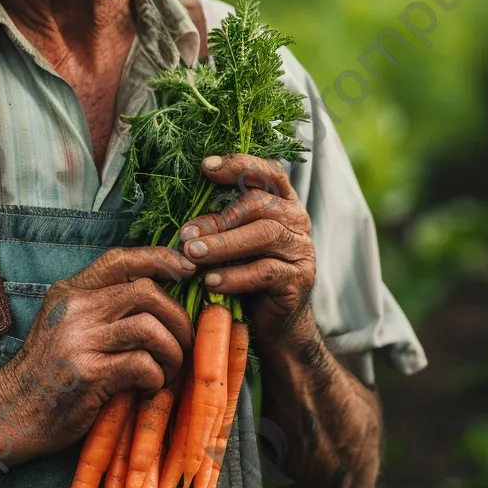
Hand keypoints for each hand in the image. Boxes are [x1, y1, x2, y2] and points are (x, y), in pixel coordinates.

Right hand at [0, 246, 194, 460]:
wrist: (10, 414)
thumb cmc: (46, 373)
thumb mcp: (64, 325)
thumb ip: (99, 308)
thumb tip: (157, 298)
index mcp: (70, 293)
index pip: (121, 260)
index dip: (159, 259)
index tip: (187, 270)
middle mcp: (75, 310)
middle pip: (146, 292)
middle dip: (177, 317)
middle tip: (185, 341)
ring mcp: (80, 340)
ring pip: (150, 328)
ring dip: (172, 350)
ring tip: (170, 369)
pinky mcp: (89, 374)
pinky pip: (143, 365)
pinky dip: (157, 378)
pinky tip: (150, 389)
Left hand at [178, 154, 315, 342]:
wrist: (272, 322)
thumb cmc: (245, 274)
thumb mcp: (230, 244)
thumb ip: (218, 226)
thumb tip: (186, 226)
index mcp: (280, 202)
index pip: (267, 172)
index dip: (238, 165)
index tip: (206, 167)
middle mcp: (296, 220)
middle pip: (260, 204)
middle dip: (218, 218)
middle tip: (186, 235)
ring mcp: (301, 249)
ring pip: (264, 235)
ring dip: (223, 245)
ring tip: (193, 255)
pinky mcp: (300, 279)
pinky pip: (266, 271)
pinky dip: (235, 276)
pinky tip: (211, 283)